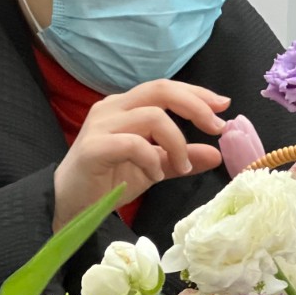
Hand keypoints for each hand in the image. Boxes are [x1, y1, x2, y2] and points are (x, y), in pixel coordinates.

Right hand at [53, 80, 230, 230]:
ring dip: (176, 142)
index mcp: (126, 106)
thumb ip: (180, 158)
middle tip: (216, 128)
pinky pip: (133, 143)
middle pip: (160, 90)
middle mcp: (113, 108)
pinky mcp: (93, 147)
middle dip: (194, 105)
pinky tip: (154, 175)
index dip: (196, 94)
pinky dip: (151, 158)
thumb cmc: (108, 182)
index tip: (223, 106)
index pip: (165, 88)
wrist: (72, 206)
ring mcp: (101, 125)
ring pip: (152, 117)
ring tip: (181, 167)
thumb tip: (216, 154)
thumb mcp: (153, 168)